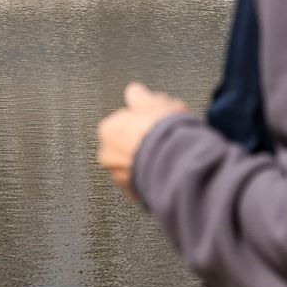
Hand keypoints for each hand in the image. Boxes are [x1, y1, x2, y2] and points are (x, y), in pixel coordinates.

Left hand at [96, 82, 189, 198]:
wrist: (178, 162)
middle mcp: (108, 154)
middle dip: (141, 145)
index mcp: (108, 129)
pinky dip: (153, 179)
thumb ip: (140, 96)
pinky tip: (167, 172)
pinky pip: (143, 184)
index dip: (141, 123)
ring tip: (168, 158)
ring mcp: (120, 177)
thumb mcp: (154, 102)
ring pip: (133, 166)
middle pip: (125, 146)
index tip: (154, 124)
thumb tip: (134, 91)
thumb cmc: (164, 130)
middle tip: (163, 141)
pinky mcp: (135, 195)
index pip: (122, 123)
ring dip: (147, 163)